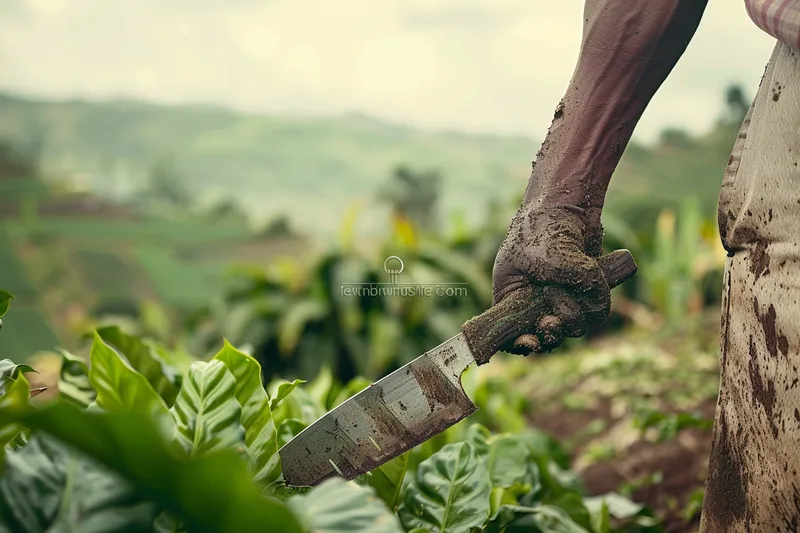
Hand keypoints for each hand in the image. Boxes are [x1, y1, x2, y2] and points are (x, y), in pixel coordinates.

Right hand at [491, 203, 609, 353]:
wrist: (565, 203)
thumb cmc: (543, 228)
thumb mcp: (552, 256)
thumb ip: (575, 281)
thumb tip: (599, 299)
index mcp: (510, 296)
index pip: (508, 333)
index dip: (518, 344)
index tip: (531, 343)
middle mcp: (533, 303)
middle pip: (546, 336)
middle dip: (553, 331)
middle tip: (553, 322)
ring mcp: (559, 299)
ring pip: (575, 325)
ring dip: (580, 307)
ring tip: (581, 278)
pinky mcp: (583, 292)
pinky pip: (594, 309)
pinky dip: (598, 294)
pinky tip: (595, 270)